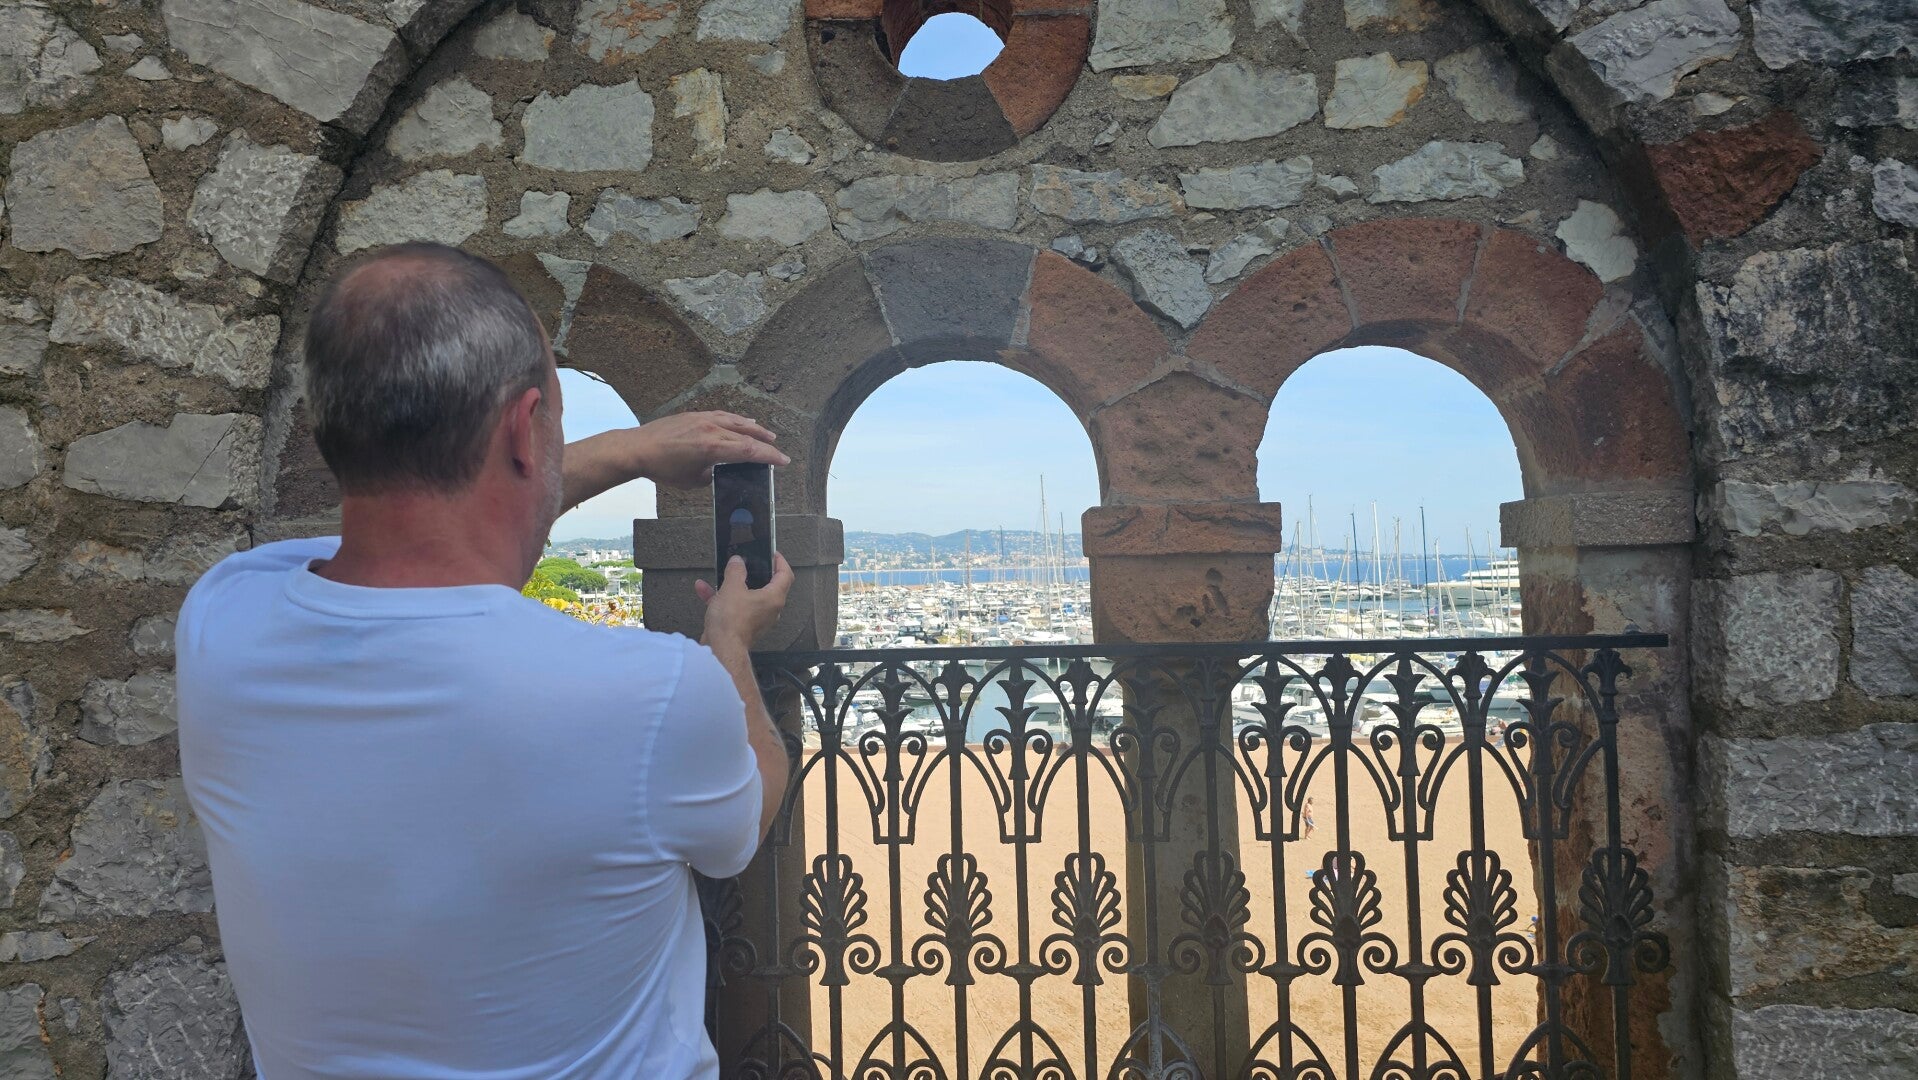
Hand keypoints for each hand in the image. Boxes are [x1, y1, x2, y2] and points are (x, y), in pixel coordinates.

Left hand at [630, 411, 789, 488]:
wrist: (637, 449)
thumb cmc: (662, 468)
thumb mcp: (692, 481)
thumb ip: (712, 474)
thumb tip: (720, 470)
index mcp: (713, 448)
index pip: (749, 451)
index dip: (769, 456)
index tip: (783, 461)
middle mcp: (711, 430)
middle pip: (747, 436)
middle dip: (766, 445)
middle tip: (779, 452)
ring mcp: (703, 419)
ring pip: (737, 422)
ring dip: (754, 429)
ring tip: (767, 435)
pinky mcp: (695, 415)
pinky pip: (723, 416)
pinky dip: (736, 420)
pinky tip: (742, 421)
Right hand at [696, 553, 793, 650]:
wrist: (720, 650)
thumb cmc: (731, 622)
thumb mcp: (731, 588)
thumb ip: (735, 571)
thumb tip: (737, 562)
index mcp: (773, 598)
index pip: (785, 575)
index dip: (780, 561)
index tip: (772, 554)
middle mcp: (769, 610)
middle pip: (767, 585)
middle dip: (754, 572)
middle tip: (747, 561)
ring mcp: (756, 619)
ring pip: (746, 596)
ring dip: (732, 585)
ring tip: (721, 574)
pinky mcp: (742, 626)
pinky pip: (734, 607)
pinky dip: (721, 598)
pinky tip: (703, 589)